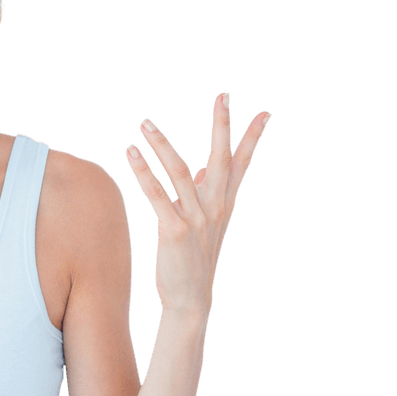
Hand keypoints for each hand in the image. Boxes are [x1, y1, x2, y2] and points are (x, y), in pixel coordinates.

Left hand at [124, 91, 270, 317]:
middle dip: (222, 126)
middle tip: (223, 96)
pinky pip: (157, 195)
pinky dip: (143, 172)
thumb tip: (204, 166)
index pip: (242, 164)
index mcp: (225, 203)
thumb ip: (205, 193)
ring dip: (162, 144)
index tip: (265, 112)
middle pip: (221, 159)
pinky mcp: (174, 230)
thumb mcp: (206, 222)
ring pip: (182, 171)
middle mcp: (215, 207)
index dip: (253, 138)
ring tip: (145, 123)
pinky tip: (131, 153)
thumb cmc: (193, 257)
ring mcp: (196, 219)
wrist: (190, 299)